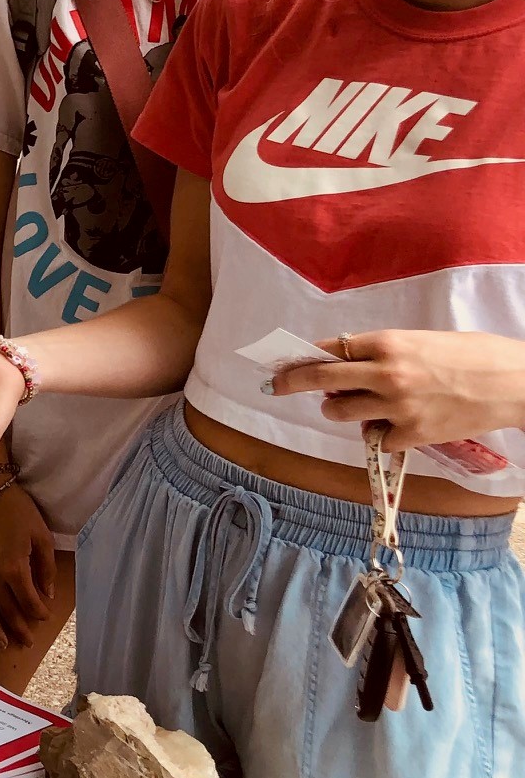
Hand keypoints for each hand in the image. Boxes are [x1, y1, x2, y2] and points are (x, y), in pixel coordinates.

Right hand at [0, 480, 55, 652]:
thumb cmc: (16, 508)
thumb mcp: (41, 534)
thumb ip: (45, 567)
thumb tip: (46, 594)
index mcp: (15, 568)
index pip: (29, 601)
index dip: (39, 612)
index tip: (44, 617)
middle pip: (7, 609)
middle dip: (19, 628)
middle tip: (26, 642)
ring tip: (1, 643)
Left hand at [273, 329, 524, 453]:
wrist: (515, 383)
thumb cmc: (472, 355)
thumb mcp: (421, 341)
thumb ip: (382, 352)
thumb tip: (346, 362)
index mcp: (386, 343)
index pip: (329, 350)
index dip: (303, 357)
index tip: (283, 363)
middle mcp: (385, 373)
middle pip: (320, 379)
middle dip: (292, 382)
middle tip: (276, 386)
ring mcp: (396, 406)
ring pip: (340, 413)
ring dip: (340, 411)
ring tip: (358, 406)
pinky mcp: (412, 434)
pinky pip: (375, 437)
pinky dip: (379, 433)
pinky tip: (397, 424)